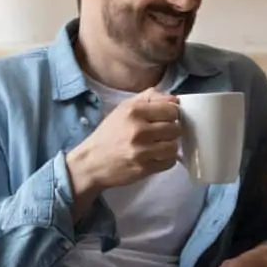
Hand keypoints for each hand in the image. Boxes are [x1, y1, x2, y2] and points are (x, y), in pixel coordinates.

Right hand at [66, 88, 180, 207]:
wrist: (91, 163)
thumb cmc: (109, 134)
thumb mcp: (124, 108)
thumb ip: (150, 98)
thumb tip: (175, 99)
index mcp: (134, 111)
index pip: (171, 109)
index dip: (172, 114)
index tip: (165, 118)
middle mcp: (139, 130)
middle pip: (175, 128)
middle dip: (171, 131)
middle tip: (160, 134)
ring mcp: (142, 151)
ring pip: (174, 146)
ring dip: (169, 146)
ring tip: (158, 146)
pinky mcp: (144, 168)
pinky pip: (169, 162)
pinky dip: (166, 160)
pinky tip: (155, 156)